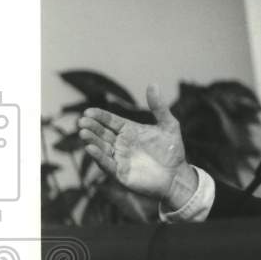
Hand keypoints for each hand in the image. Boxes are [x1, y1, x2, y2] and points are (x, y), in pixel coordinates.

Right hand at [78, 83, 197, 210]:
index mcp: (129, 130)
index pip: (110, 120)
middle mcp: (120, 143)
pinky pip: (107, 164)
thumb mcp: (168, 125)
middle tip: (82, 121)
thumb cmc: (172, 150)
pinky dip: (99, 157)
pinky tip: (91, 149)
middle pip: (102, 133)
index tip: (88, 112)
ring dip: (92, 140)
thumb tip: (153, 84)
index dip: (99, 116)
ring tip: (84, 133)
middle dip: (92, 127)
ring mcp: (119, 158)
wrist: (177, 175)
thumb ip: (159, 107)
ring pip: (101, 147)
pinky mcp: (120, 173)